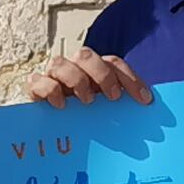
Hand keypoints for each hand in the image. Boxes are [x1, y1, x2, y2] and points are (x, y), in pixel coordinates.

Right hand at [21, 47, 151, 107]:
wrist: (52, 128)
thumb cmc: (83, 116)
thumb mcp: (105, 110)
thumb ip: (121, 108)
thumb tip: (147, 113)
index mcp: (95, 69)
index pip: (114, 63)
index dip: (130, 79)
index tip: (144, 100)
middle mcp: (74, 67)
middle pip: (87, 55)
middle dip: (102, 74)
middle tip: (113, 97)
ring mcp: (53, 75)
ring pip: (61, 63)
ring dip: (76, 80)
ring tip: (87, 101)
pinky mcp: (36, 87)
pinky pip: (39, 81)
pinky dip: (50, 90)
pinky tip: (61, 105)